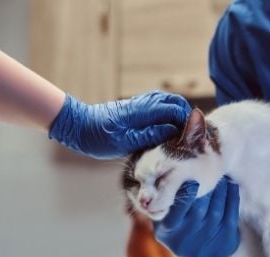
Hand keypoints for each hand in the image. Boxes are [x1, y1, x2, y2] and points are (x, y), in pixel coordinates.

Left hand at [48, 91, 190, 158]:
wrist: (78, 126)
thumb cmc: (98, 138)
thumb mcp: (124, 142)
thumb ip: (150, 135)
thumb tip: (173, 131)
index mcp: (143, 110)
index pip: (176, 110)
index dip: (187, 123)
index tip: (191, 139)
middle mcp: (145, 101)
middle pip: (177, 102)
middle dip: (186, 117)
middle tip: (189, 137)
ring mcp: (142, 101)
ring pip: (171, 102)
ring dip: (179, 115)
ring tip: (181, 134)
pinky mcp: (139, 105)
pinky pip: (162, 105)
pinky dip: (170, 114)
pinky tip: (169, 130)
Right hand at [155, 177, 240, 256]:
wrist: (198, 242)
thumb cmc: (178, 217)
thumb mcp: (165, 209)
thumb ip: (166, 195)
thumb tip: (175, 174)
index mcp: (165, 232)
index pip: (176, 213)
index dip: (186, 196)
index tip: (194, 181)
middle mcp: (183, 242)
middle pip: (199, 210)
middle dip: (207, 189)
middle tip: (212, 173)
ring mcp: (205, 247)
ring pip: (216, 212)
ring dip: (221, 191)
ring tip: (222, 178)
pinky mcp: (223, 245)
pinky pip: (231, 218)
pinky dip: (232, 199)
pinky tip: (231, 186)